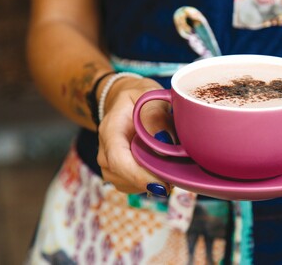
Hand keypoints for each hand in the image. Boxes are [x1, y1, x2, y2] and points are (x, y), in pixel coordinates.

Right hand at [97, 76, 174, 194]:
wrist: (127, 102)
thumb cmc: (140, 98)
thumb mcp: (148, 96)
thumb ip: (155, 116)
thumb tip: (164, 141)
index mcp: (110, 129)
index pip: (117, 159)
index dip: (138, 175)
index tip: (162, 184)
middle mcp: (105, 150)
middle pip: (122, 176)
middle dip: (150, 180)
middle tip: (176, 176)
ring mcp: (109, 163)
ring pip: (128, 184)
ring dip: (150, 182)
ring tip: (171, 169)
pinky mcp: (118, 172)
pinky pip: (133, 185)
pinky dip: (149, 182)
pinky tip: (162, 170)